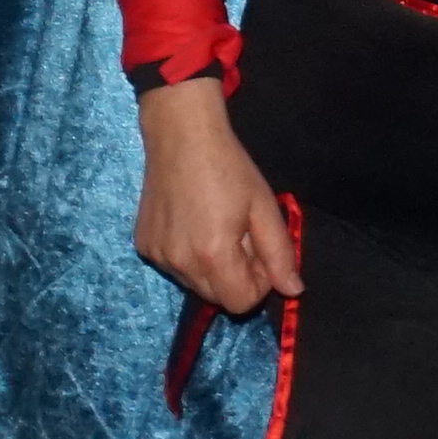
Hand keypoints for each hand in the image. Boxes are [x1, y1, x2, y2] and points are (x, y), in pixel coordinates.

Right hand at [134, 83, 301, 312]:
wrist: (182, 135)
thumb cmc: (229, 167)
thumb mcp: (264, 208)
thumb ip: (280, 254)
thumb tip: (293, 290)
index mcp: (213, 256)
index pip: (241, 303)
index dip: (259, 282)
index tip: (259, 250)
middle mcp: (179, 263)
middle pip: (217, 298)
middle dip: (236, 276)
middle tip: (240, 235)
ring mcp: (157, 256)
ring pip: (195, 284)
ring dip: (212, 267)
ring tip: (216, 225)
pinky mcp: (143, 245)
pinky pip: (174, 267)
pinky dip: (188, 255)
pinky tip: (192, 222)